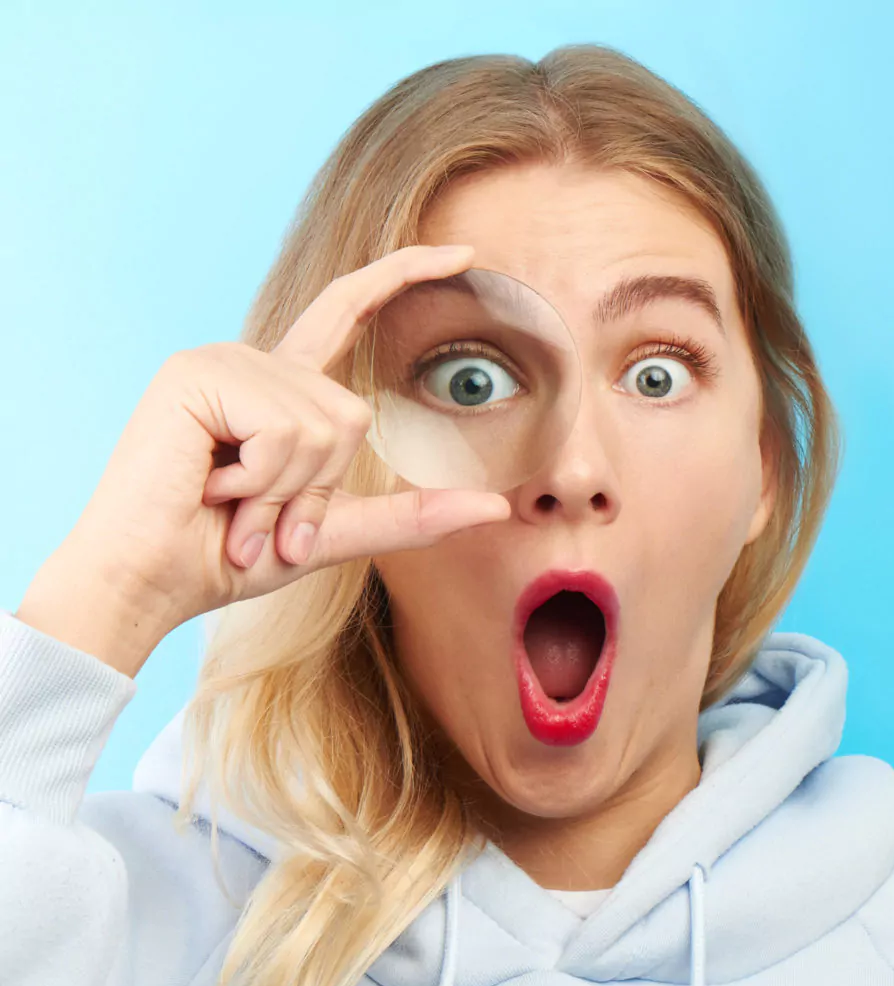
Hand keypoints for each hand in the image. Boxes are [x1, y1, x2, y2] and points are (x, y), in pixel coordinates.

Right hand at [63, 244, 510, 636]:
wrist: (151, 582)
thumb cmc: (228, 557)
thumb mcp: (333, 531)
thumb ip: (411, 516)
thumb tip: (499, 507)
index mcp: (282, 389)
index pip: (349, 310)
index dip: (404, 276)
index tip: (464, 253)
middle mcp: (255, 363)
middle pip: (351, 413)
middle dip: (316, 490)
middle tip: (256, 521)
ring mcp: (224, 361)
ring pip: (325, 424)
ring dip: (284, 493)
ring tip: (227, 505)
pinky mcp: (198, 373)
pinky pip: (284, 430)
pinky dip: (260, 482)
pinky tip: (209, 486)